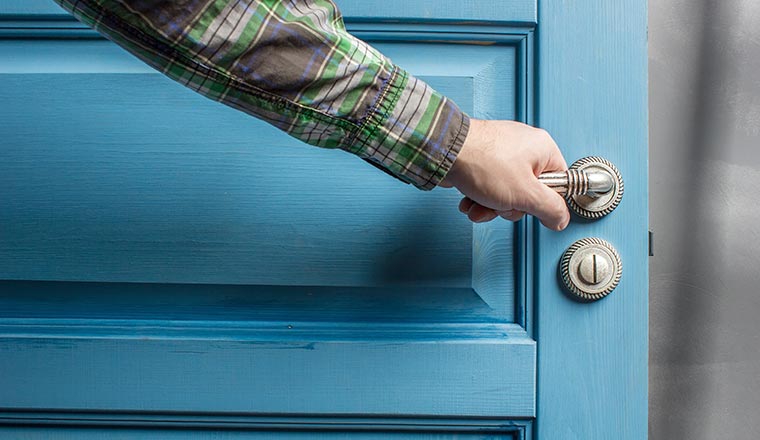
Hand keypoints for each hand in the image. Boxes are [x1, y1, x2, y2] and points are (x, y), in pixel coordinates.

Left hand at [440, 119, 570, 230]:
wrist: (443, 151)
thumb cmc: (481, 163)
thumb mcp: (525, 193)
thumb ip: (549, 208)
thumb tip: (561, 219)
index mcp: (542, 149)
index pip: (559, 183)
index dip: (544, 202)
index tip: (531, 209)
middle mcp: (524, 147)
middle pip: (528, 192)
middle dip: (509, 206)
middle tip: (500, 204)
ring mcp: (501, 153)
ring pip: (505, 192)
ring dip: (490, 206)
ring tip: (478, 205)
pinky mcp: (482, 159)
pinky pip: (488, 185)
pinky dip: (478, 197)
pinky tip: (469, 201)